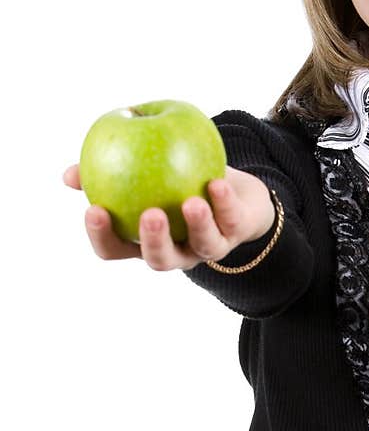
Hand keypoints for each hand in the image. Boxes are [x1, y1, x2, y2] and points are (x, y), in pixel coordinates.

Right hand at [61, 164, 276, 270]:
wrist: (235, 191)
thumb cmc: (177, 179)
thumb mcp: (143, 171)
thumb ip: (108, 170)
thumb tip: (69, 174)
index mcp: (146, 240)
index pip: (116, 249)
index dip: (103, 236)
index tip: (93, 209)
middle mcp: (177, 251)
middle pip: (160, 260)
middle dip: (153, 241)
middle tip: (149, 215)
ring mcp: (208, 246)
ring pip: (202, 246)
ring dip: (197, 224)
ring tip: (190, 203)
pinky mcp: (238, 232)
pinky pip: (230, 219)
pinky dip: (223, 202)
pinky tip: (215, 183)